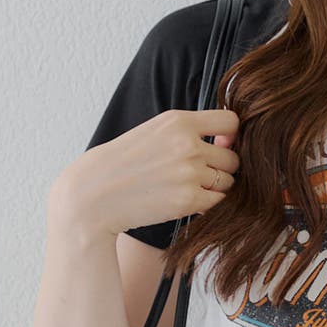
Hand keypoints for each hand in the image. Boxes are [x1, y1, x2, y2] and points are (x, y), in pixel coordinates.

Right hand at [57, 108, 240, 238]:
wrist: (94, 195)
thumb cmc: (124, 164)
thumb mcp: (154, 133)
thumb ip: (190, 133)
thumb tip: (231, 140)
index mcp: (178, 121)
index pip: (230, 121)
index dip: (232, 136)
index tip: (220, 146)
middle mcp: (188, 144)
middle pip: (233, 159)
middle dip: (221, 168)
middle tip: (196, 175)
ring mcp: (190, 173)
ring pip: (228, 183)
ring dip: (215, 189)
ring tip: (186, 188)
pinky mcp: (189, 199)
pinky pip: (218, 203)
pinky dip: (208, 205)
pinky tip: (186, 202)